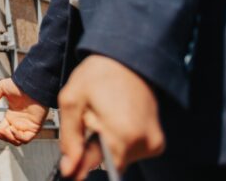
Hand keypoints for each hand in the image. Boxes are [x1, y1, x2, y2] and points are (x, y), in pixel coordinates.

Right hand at [0, 78, 48, 145]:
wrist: (32, 85)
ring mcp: (26, 126)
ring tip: (2, 130)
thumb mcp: (2, 88)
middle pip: (8, 137)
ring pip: (16, 140)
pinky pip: (25, 138)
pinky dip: (18, 137)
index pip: (2, 129)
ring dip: (7, 138)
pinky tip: (12, 129)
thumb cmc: (21, 85)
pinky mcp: (34, 128)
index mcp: (11, 116)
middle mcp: (18, 122)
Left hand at [58, 55, 164, 179]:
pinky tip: (117, 119)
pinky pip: (132, 151)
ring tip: (106, 115)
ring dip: (107, 143)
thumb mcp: (72, 101)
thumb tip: (68, 168)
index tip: (73, 163)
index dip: (82, 164)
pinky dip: (120, 141)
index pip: (100, 167)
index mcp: (122, 134)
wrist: (128, 58)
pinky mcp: (157, 143)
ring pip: (120, 158)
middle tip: (91, 120)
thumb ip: (70, 139)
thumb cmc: (102, 74)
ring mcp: (153, 143)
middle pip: (109, 161)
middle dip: (95, 146)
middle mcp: (143, 142)